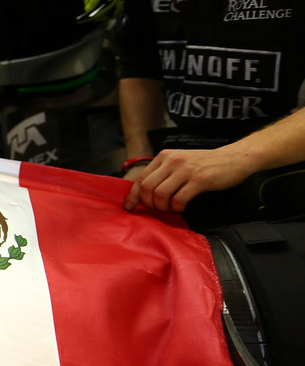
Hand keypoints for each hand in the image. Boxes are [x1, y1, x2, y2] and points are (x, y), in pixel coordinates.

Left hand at [123, 147, 253, 212]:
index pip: (141, 178)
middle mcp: (172, 161)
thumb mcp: (180, 161)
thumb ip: (163, 172)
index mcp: (165, 156)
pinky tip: (182, 207)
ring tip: (171, 209)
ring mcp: (186, 170)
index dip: (133, 195)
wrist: (234, 158)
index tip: (130, 207)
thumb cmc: (206, 163)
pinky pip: (179, 199)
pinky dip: (177, 208)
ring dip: (163, 207)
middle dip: (149, 204)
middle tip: (158, 209)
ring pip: (160, 194)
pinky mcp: (199, 180)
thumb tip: (145, 192)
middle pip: (147, 188)